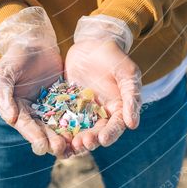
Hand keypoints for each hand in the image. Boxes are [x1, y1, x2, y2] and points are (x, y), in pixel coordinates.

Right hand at [0, 6, 69, 158]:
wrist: (35, 41)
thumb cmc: (14, 56)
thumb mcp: (4, 73)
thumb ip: (4, 94)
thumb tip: (10, 119)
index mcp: (16, 109)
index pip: (25, 125)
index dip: (33, 136)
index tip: (42, 146)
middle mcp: (33, 112)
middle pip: (43, 130)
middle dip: (52, 141)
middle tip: (62, 149)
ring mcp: (50, 106)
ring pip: (59, 125)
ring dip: (66, 136)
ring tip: (76, 145)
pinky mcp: (64, 99)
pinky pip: (72, 111)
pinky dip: (78, 121)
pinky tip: (88, 128)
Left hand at [64, 19, 141, 155]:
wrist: (92, 43)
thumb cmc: (114, 57)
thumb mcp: (127, 73)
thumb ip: (130, 96)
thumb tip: (132, 125)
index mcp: (118, 109)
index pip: (115, 126)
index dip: (110, 134)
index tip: (103, 140)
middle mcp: (100, 113)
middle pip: (96, 133)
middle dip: (90, 140)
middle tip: (82, 144)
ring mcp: (83, 110)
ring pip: (79, 129)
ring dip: (74, 139)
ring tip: (68, 144)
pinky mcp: (67, 104)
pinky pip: (63, 117)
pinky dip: (59, 127)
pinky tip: (53, 133)